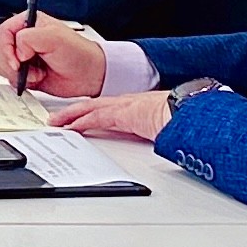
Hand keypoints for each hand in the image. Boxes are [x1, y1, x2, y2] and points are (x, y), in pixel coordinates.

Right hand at [0, 12, 107, 98]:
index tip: (18, 60)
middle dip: (11, 62)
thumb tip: (17, 51)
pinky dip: (20, 82)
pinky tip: (36, 79)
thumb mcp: (54, 37)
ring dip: (17, 73)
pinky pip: (9, 78)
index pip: (2, 32)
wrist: (89, 75)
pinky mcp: (24, 73)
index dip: (6, 47)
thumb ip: (29, 38)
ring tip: (36, 73)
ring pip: (0, 65)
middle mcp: (22, 39)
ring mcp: (22, 57)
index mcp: (27, 23)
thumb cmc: (78, 53)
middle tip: (27, 67)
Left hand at [49, 91, 174, 143]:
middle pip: (95, 105)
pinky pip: (95, 117)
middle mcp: (129, 103)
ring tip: (57, 122)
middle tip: (60, 118)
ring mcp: (124, 107)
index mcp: (139, 106)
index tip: (83, 117)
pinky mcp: (121, 114)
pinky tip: (69, 127)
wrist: (189, 113)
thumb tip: (166, 142)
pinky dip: (80, 122)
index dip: (94, 111)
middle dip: (76, 111)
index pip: (110, 108)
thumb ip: (160, 133)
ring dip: (71, 116)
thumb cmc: (184, 119)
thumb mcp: (167, 127)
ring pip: (90, 109)